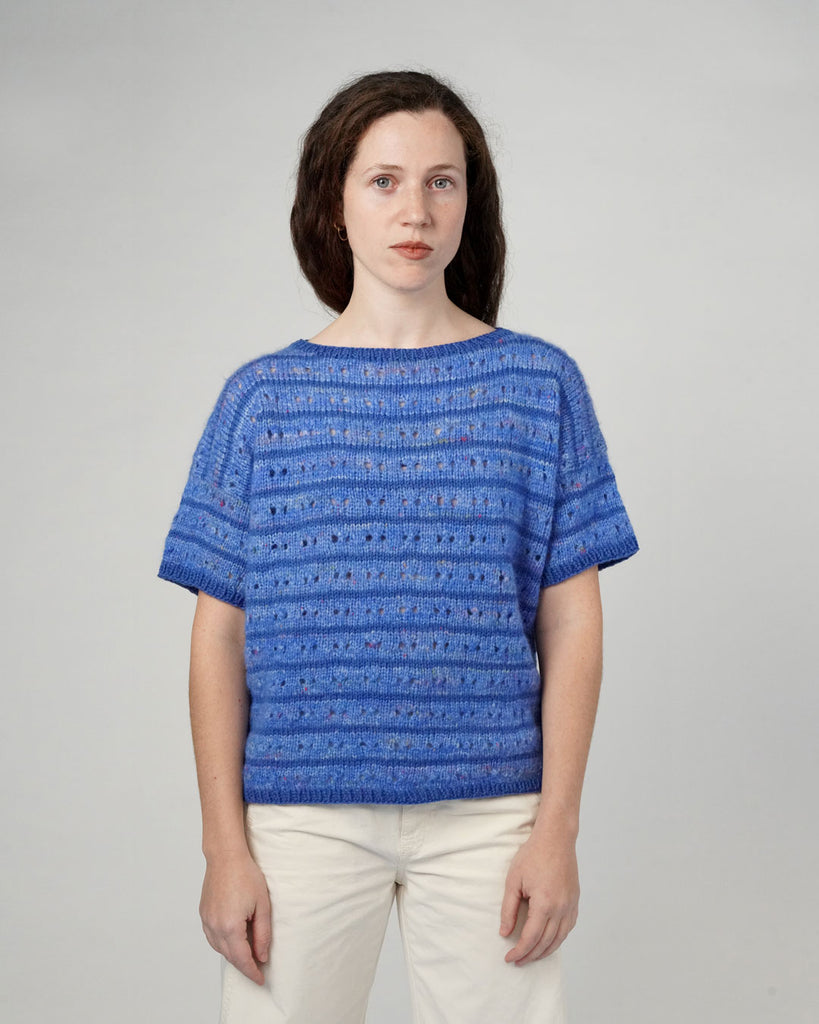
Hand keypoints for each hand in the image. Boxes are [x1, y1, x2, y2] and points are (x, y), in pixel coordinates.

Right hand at [200, 849, 271, 984]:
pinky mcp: (203, 914)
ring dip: (233, 955)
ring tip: (248, 955)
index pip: (242, 958)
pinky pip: (212, 937)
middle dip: (244, 965)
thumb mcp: (262, 905)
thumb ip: (262, 933)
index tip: (260, 979)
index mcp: (230, 926)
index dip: (252, 971)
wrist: (225, 856)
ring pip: (219, 948)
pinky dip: (223, 944)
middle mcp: (214, 927)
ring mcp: (206, 920)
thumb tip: (262, 955)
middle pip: (230, 956)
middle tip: (258, 968)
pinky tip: (233, 941)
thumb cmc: (245, 875)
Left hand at [499, 824, 579, 965]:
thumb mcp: (513, 881)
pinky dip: (558, 939)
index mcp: (545, 904)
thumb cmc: (533, 855)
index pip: (531, 938)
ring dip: (545, 951)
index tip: (509, 958)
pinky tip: (549, 941)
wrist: (556, 839)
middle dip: (530, 955)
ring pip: (559, 939)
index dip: (519, 951)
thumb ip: (508, 909)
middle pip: (546, 943)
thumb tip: (505, 932)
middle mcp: (561, 909)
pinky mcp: (575, 901)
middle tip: (518, 960)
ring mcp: (571, 906)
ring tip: (531, 956)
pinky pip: (568, 928)